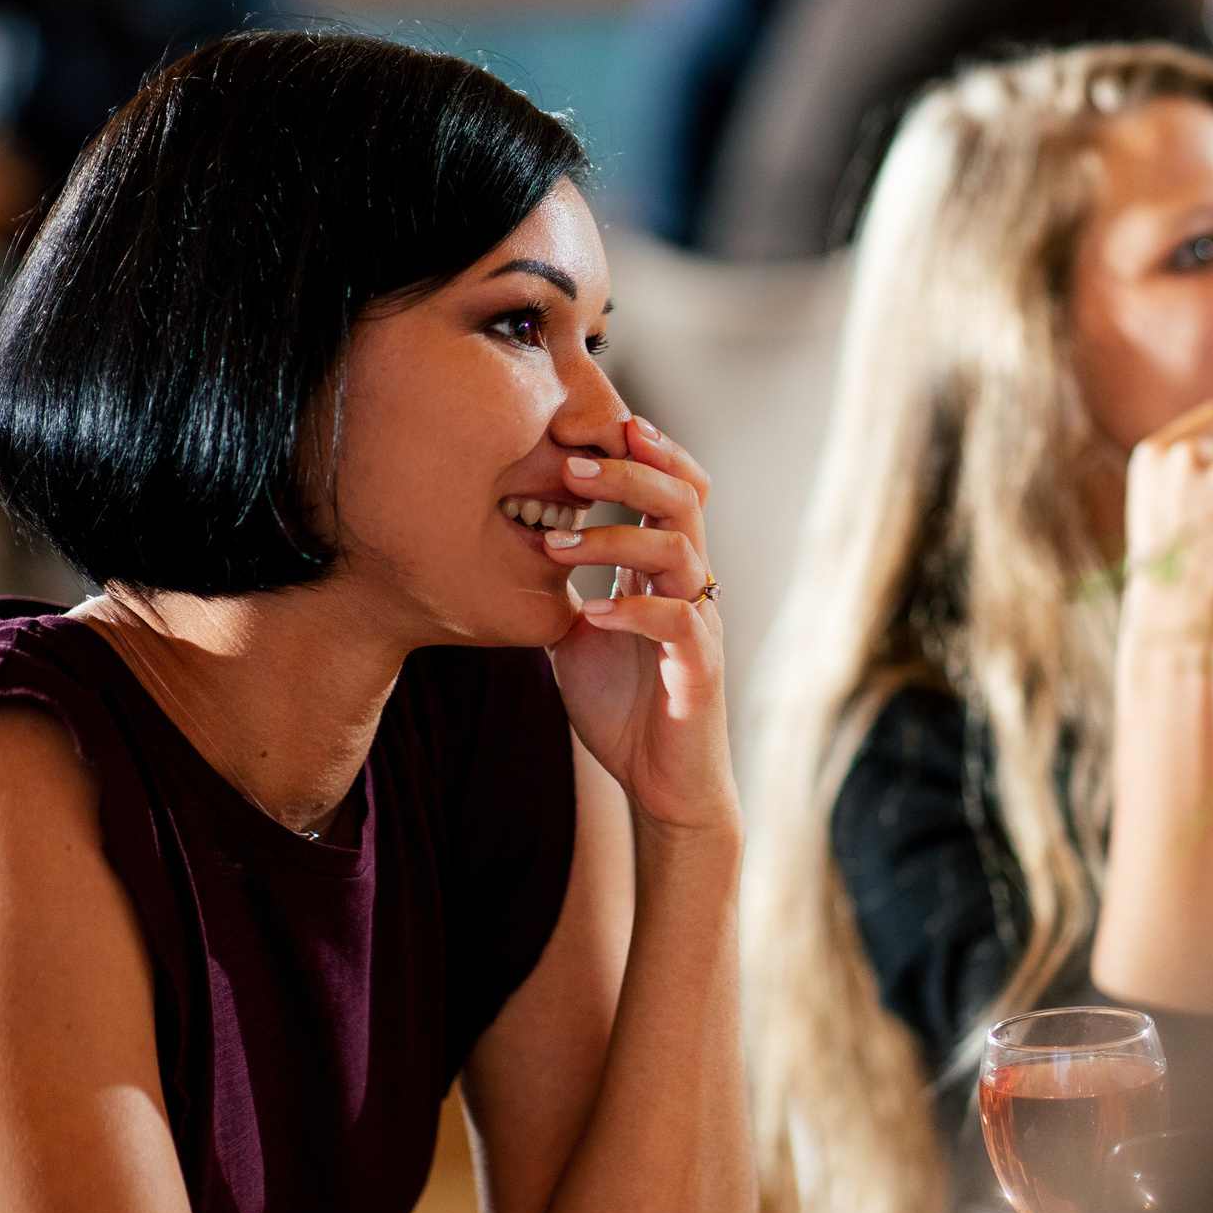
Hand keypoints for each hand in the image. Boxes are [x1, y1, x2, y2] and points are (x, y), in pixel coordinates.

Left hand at [543, 417, 737, 833]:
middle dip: (630, 475)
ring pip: (681, 552)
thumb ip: (563, 591)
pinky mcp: (700, 667)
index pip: (676, 490)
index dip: (649, 454)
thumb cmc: (626, 708)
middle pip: (684, 502)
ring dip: (616, 538)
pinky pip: (678, 621)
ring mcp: (701, 624)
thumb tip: (511, 548)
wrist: (663, 783)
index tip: (597, 429)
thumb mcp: (579, 636)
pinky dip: (635, 609)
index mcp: (666, 573)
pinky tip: (592, 611)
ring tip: (558, 543)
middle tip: (573, 467)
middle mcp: (692, 587)